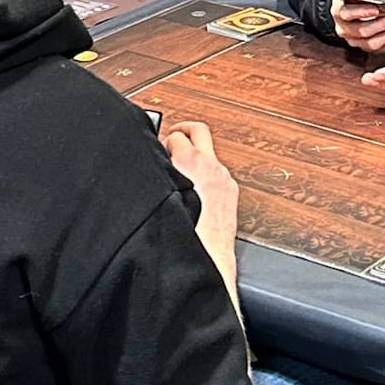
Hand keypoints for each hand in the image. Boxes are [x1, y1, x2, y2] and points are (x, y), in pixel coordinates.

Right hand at [162, 118, 238, 258]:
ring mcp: (224, 178)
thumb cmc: (185, 231)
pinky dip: (206, 174)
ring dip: (196, 156)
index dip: (164, 139)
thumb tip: (154, 163)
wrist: (208, 254)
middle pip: (199, 130)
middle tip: (174, 136)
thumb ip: (158, 173)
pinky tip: (195, 188)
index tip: (159, 147)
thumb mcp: (161, 194)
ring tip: (181, 168)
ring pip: (209, 154)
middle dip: (185, 130)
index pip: (176, 134)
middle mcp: (211, 165)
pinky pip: (217, 174)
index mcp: (191, 161)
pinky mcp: (231, 192)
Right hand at [332, 0, 384, 52]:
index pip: (347, 14)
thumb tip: (374, 2)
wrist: (354, 4)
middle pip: (364, 31)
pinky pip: (383, 48)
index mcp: (339, 12)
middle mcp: (344, 30)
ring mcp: (355, 41)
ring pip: (373, 43)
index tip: (377, 8)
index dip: (362, 12)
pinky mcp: (367, 48)